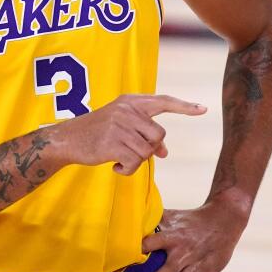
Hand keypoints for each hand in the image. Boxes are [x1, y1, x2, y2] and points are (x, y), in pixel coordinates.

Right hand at [56, 94, 205, 173]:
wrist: (68, 139)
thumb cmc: (98, 132)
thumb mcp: (123, 126)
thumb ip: (145, 135)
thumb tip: (165, 152)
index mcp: (131, 101)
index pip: (163, 101)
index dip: (184, 107)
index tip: (203, 109)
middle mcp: (127, 110)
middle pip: (159, 134)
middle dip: (150, 148)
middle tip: (131, 150)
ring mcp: (120, 125)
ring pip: (147, 151)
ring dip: (136, 160)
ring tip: (120, 157)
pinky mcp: (113, 143)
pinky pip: (135, 163)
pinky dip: (127, 170)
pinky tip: (115, 166)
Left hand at [137, 193, 250, 271]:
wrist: (225, 221)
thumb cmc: (194, 219)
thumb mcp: (175, 216)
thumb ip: (155, 219)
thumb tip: (133, 221)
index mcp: (175, 236)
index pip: (154, 242)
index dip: (141, 249)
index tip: (127, 260)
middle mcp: (185, 252)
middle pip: (166, 271)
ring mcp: (196, 265)